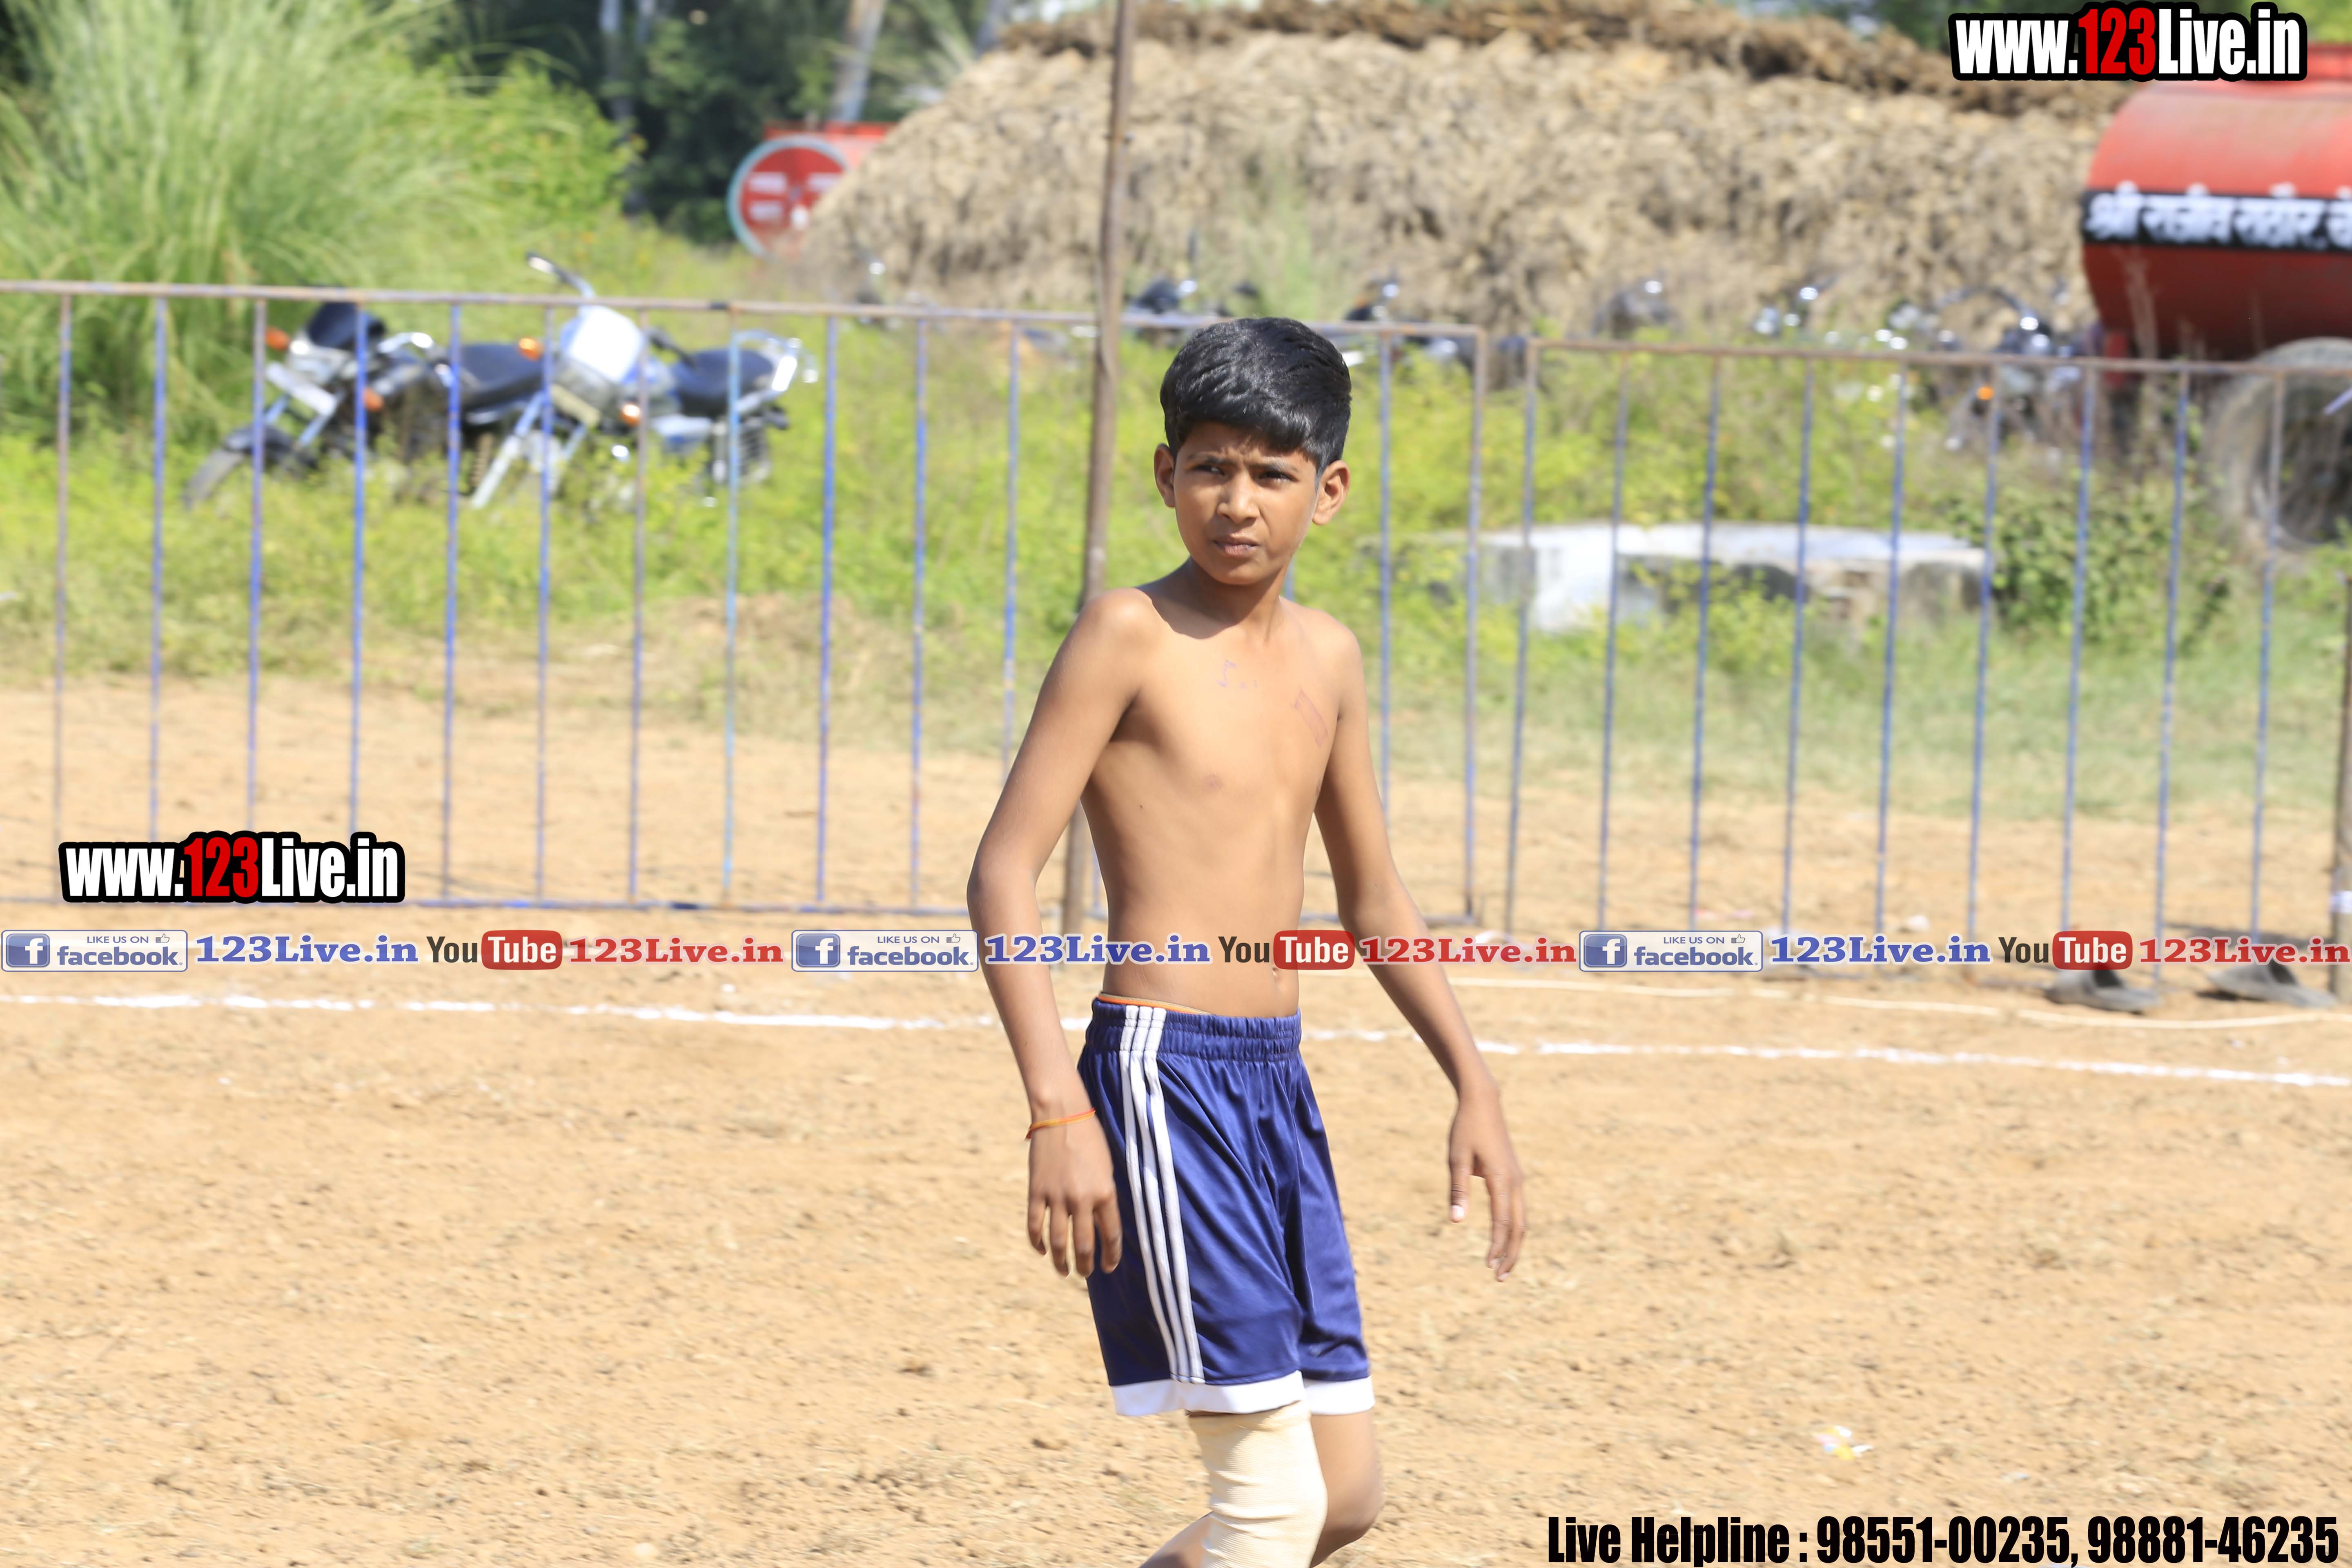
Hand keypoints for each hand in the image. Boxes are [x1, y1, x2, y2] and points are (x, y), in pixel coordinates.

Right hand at [1026, 1114, 1123, 1277]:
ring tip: (1064, 1271)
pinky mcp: (1036, 1192)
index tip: (1108, 1267)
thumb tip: (1102, 1226)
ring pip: (1058, 1242)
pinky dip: (1038, 1243)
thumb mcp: (1107, 1169)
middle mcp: (1082, 1199)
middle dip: (1085, 1266)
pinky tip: (1042, 1251)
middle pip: (1084, 1246)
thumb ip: (1105, 1197)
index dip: (1110, 1257)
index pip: (1110, 1236)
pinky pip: (1035, 1226)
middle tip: (1085, 1273)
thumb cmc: (1090, 1139)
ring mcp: (1057, 1197)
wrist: (1061, 1115)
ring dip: (1062, 1262)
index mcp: (1105, 1193)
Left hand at [1447, 1089, 1525, 1279]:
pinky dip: (1514, 1228)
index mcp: (1501, 1179)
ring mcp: (1517, 1179)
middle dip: (1511, 1254)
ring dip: (1514, 1243)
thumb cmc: (1465, 1129)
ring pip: (1522, 1220)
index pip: (1502, 1222)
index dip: (1497, 1246)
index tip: (1488, 1266)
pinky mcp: (1514, 1175)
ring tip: (1502, 1266)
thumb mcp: (1456, 1158)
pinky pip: (1518, 1209)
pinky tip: (1504, 1238)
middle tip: (1500, 1278)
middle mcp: (1515, 1182)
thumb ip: (1458, 1190)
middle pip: (1519, 1227)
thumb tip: (1456, 1222)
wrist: (1482, 1102)